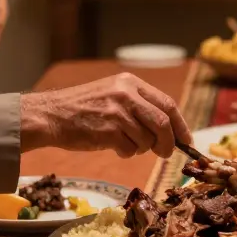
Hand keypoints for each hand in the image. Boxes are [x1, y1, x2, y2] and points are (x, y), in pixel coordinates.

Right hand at [22, 73, 190, 157]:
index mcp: (130, 83)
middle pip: (163, 123)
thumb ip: (139, 106)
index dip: (180, 125)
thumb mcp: (113, 94)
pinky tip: (112, 145)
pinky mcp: (108, 130)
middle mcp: (126, 94)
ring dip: (140, 148)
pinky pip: (130, 149)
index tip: (185, 140)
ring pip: (147, 139)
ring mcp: (118, 112)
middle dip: (168, 143)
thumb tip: (170, 131)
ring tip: (124, 143)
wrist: (51, 115)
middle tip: (165, 153)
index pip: (168, 104)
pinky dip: (126, 153)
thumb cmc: (83, 109)